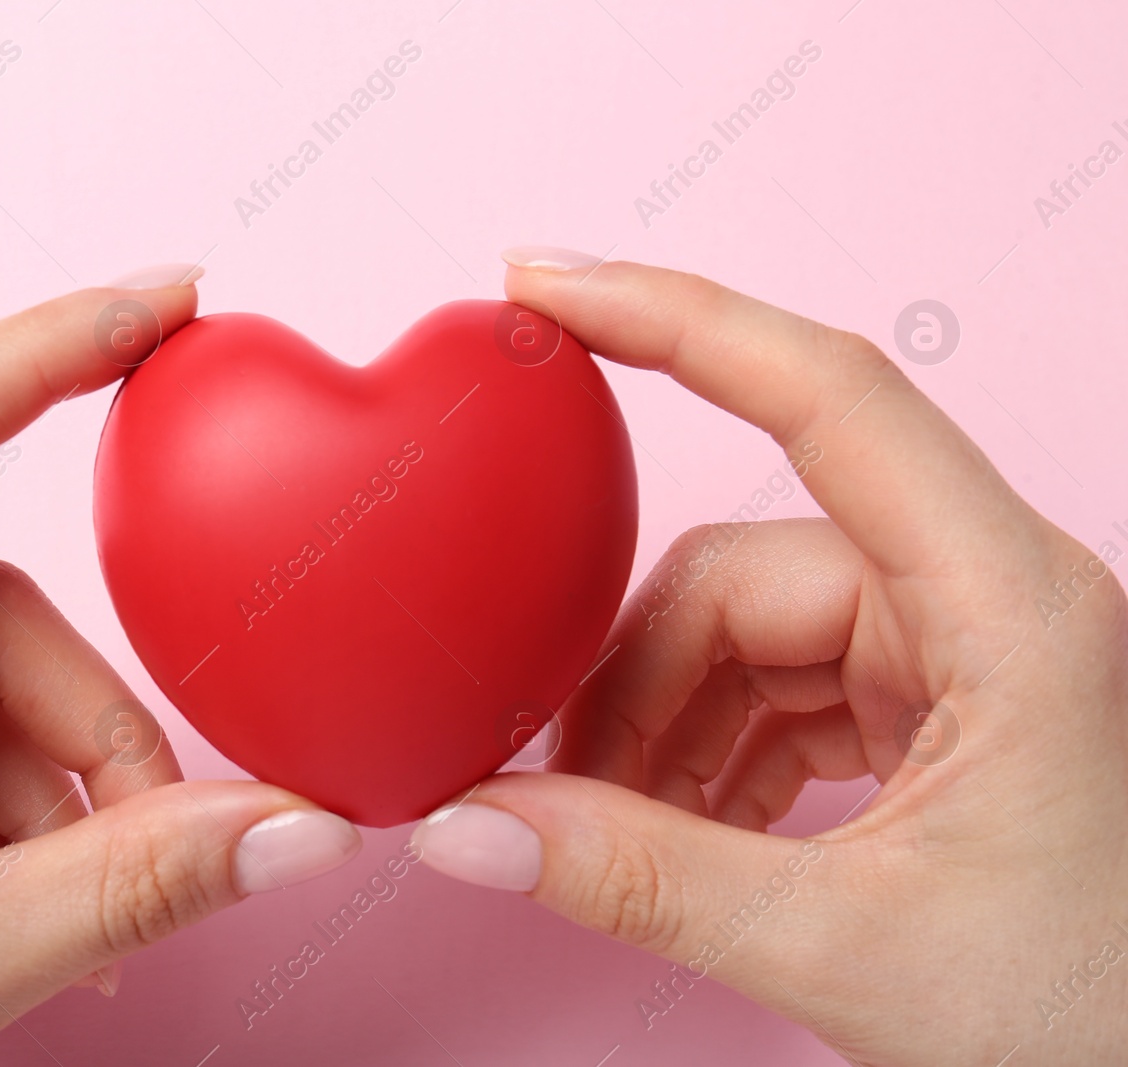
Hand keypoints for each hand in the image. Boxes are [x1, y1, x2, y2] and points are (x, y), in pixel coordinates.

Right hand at [411, 250, 1127, 1064]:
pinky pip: (775, 684)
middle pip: (739, 569)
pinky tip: (686, 833)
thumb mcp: (852, 949)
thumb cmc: (1095, 1012)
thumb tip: (470, 830)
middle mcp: (986, 596)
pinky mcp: (930, 700)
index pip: (829, 393)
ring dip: (663, 733)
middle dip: (632, 683)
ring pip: (742, 630)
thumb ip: (641, 880)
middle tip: (558, 797)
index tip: (546, 285)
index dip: (674, 318)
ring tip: (629, 842)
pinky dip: (708, 754)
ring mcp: (955, 647)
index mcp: (1011, 606)